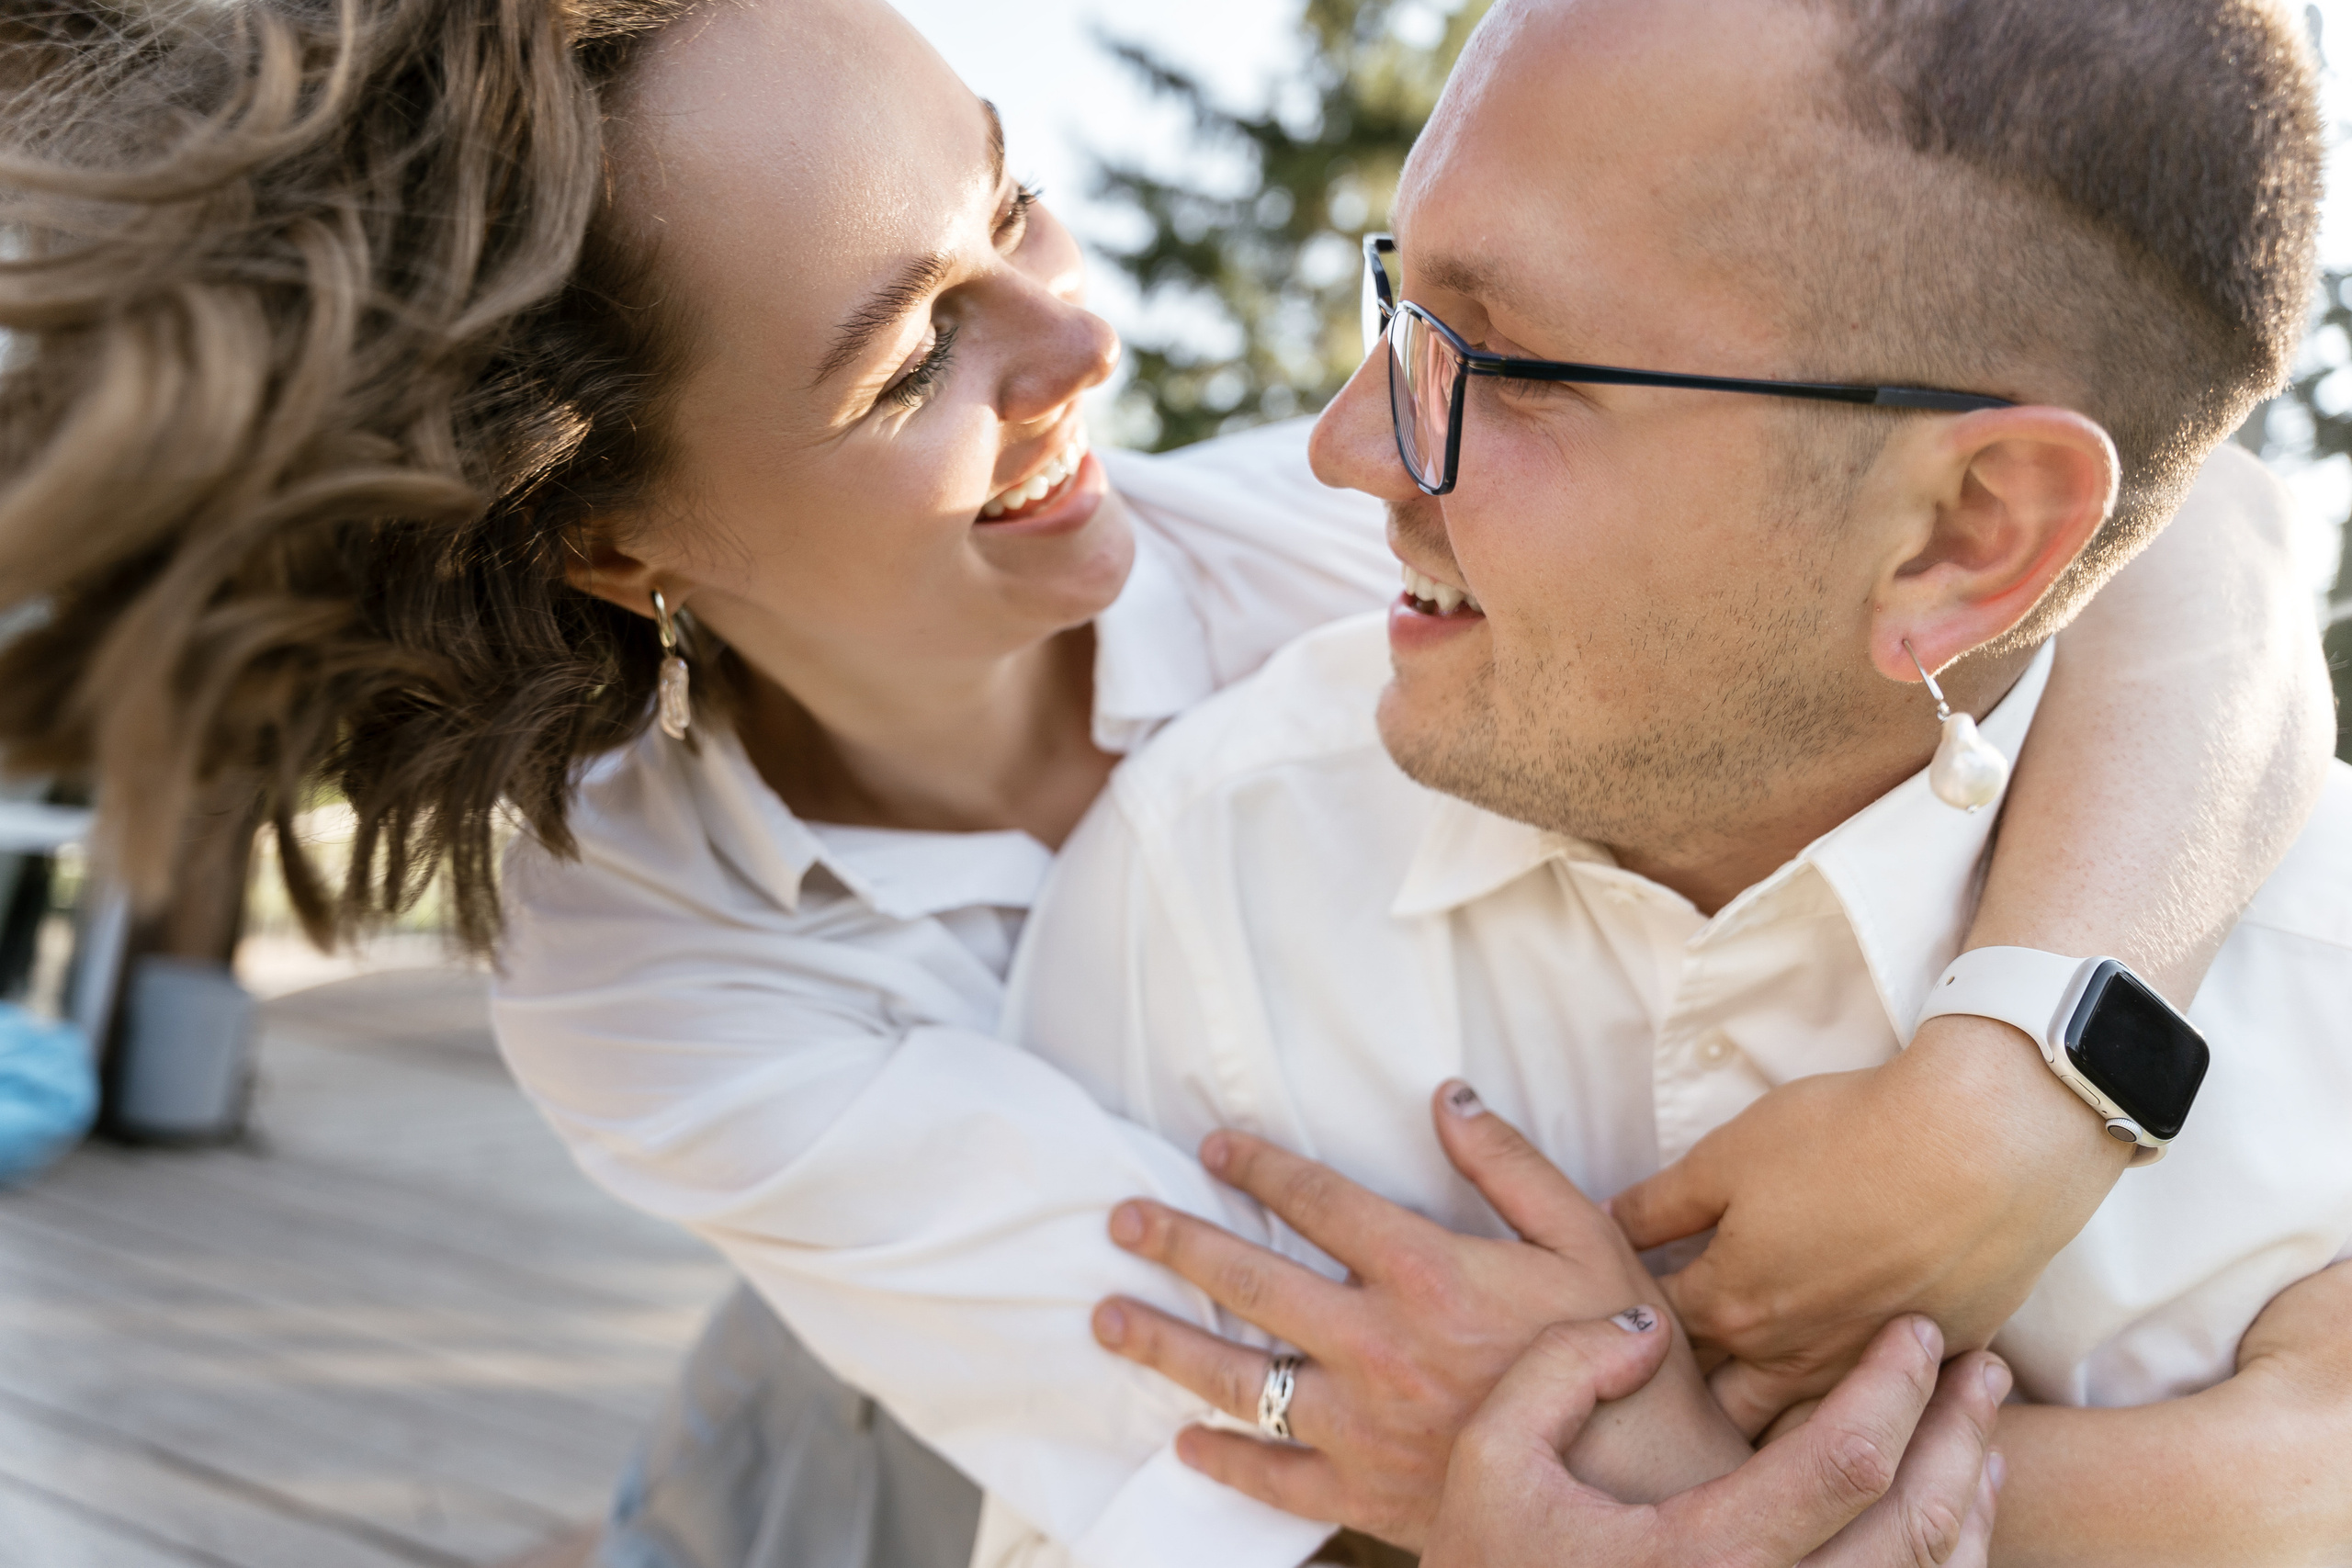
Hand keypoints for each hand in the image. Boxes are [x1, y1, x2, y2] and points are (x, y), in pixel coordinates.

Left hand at [1091, 1083, 1747, 1548]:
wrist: (1644, 1489)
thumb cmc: (1621, 1357)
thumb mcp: (1585, 1239)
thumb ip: (1509, 1164)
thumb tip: (1449, 1095)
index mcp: (1425, 1272)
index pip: (1316, 1201)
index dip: (1258, 1166)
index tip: (1212, 1147)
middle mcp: (1377, 1345)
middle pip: (1250, 1282)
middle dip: (1176, 1245)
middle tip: (1121, 1222)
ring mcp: (1364, 1425)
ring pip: (1238, 1379)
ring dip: (1165, 1345)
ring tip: (1109, 1319)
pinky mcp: (1369, 1493)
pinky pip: (1277, 1478)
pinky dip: (1225, 1461)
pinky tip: (1185, 1442)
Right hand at [1424, 1313, 2008, 1567]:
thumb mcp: (1490, 1460)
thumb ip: (1560, 1370)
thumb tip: (1649, 1329)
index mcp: (1704, 1559)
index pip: (1843, 1462)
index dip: (1895, 1388)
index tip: (1917, 1330)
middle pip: (1915, 1530)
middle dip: (1961, 1436)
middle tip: (1985, 1367)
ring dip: (1969, 1504)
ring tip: (1983, 1435)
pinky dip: (1946, 1564)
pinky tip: (1949, 1522)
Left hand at [1609, 1014, 2128, 1432]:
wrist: (1988, 1143)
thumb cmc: (1851, 1138)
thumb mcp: (1729, 1155)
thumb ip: (1660, 1204)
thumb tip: (1606, 1226)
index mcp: (1731, 1305)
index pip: (1659, 1334)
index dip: (1636, 1318)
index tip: (1625, 1314)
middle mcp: (1793, 1357)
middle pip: (1718, 1399)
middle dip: (1691, 1392)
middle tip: (1672, 1378)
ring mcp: (1868, 1369)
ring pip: (1797, 1422)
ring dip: (1769, 1414)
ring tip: (1749, 1401)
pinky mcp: (1940, 1362)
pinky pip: (1883, 1409)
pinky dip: (1859, 1408)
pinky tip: (1852, 1400)